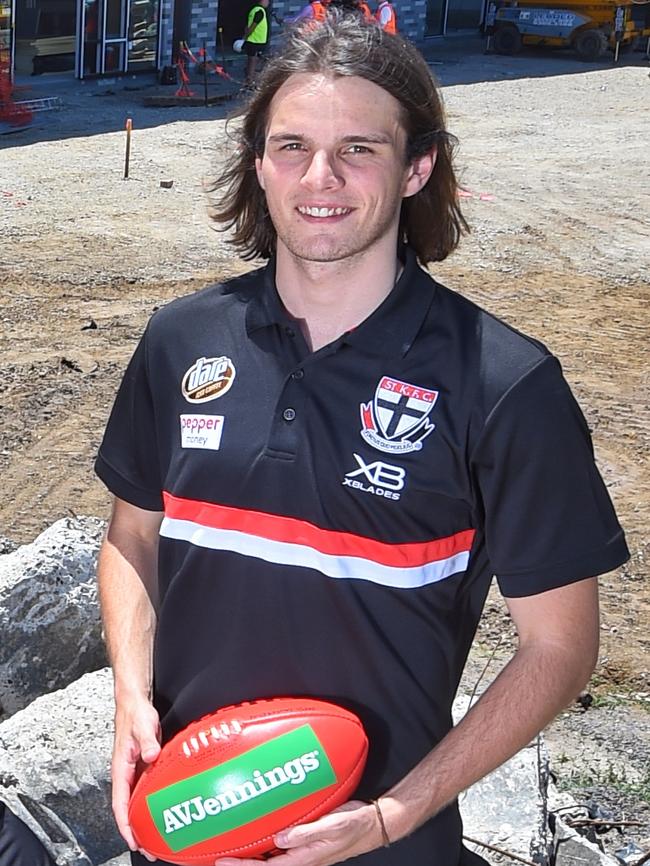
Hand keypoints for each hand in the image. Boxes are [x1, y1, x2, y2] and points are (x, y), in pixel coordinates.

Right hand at [111, 694, 161, 858]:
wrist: (135, 703)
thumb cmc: (135, 714)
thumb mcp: (142, 725)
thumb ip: (147, 740)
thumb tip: (150, 755)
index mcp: (120, 768)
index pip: (120, 804)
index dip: (125, 824)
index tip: (133, 840)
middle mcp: (126, 773)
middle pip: (128, 808)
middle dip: (136, 829)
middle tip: (150, 847)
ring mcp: (134, 770)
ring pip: (137, 800)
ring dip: (144, 818)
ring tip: (156, 835)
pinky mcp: (144, 765)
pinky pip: (146, 789)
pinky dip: (151, 802)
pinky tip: (162, 808)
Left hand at [215, 800, 382, 865]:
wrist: (371, 824)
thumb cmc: (354, 826)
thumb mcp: (333, 827)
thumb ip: (306, 833)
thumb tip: (280, 838)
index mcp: (303, 859)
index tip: (221, 862)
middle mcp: (298, 857)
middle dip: (240, 863)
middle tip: (216, 856)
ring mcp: (300, 850)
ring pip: (269, 856)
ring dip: (250, 853)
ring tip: (229, 845)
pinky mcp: (303, 840)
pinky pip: (279, 844)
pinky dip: (265, 840)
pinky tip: (256, 830)